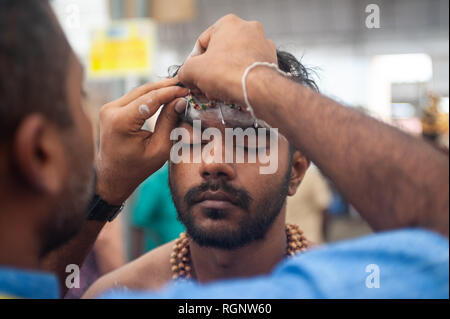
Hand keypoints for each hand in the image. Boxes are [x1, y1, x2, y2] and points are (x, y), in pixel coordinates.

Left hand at [95, 78, 188, 204]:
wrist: (113, 176)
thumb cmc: (137, 168)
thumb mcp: (160, 148)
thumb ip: (170, 122)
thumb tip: (180, 101)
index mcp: (121, 121)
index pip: (151, 99)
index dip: (170, 92)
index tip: (187, 90)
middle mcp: (111, 110)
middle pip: (144, 90)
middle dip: (166, 86)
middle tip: (185, 84)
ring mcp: (109, 108)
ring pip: (139, 91)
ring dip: (159, 89)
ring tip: (178, 88)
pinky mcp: (111, 109)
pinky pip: (134, 97)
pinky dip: (150, 95)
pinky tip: (165, 94)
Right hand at [177, 14, 276, 105]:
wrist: (258, 90)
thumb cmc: (228, 74)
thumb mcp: (193, 71)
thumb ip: (185, 71)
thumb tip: (186, 76)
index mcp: (229, 23)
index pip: (202, 43)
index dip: (194, 62)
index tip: (193, 76)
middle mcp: (248, 29)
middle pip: (220, 53)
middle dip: (211, 71)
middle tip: (206, 87)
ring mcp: (262, 44)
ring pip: (235, 62)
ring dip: (225, 76)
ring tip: (219, 92)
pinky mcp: (270, 60)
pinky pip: (249, 69)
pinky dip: (240, 79)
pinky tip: (234, 91)